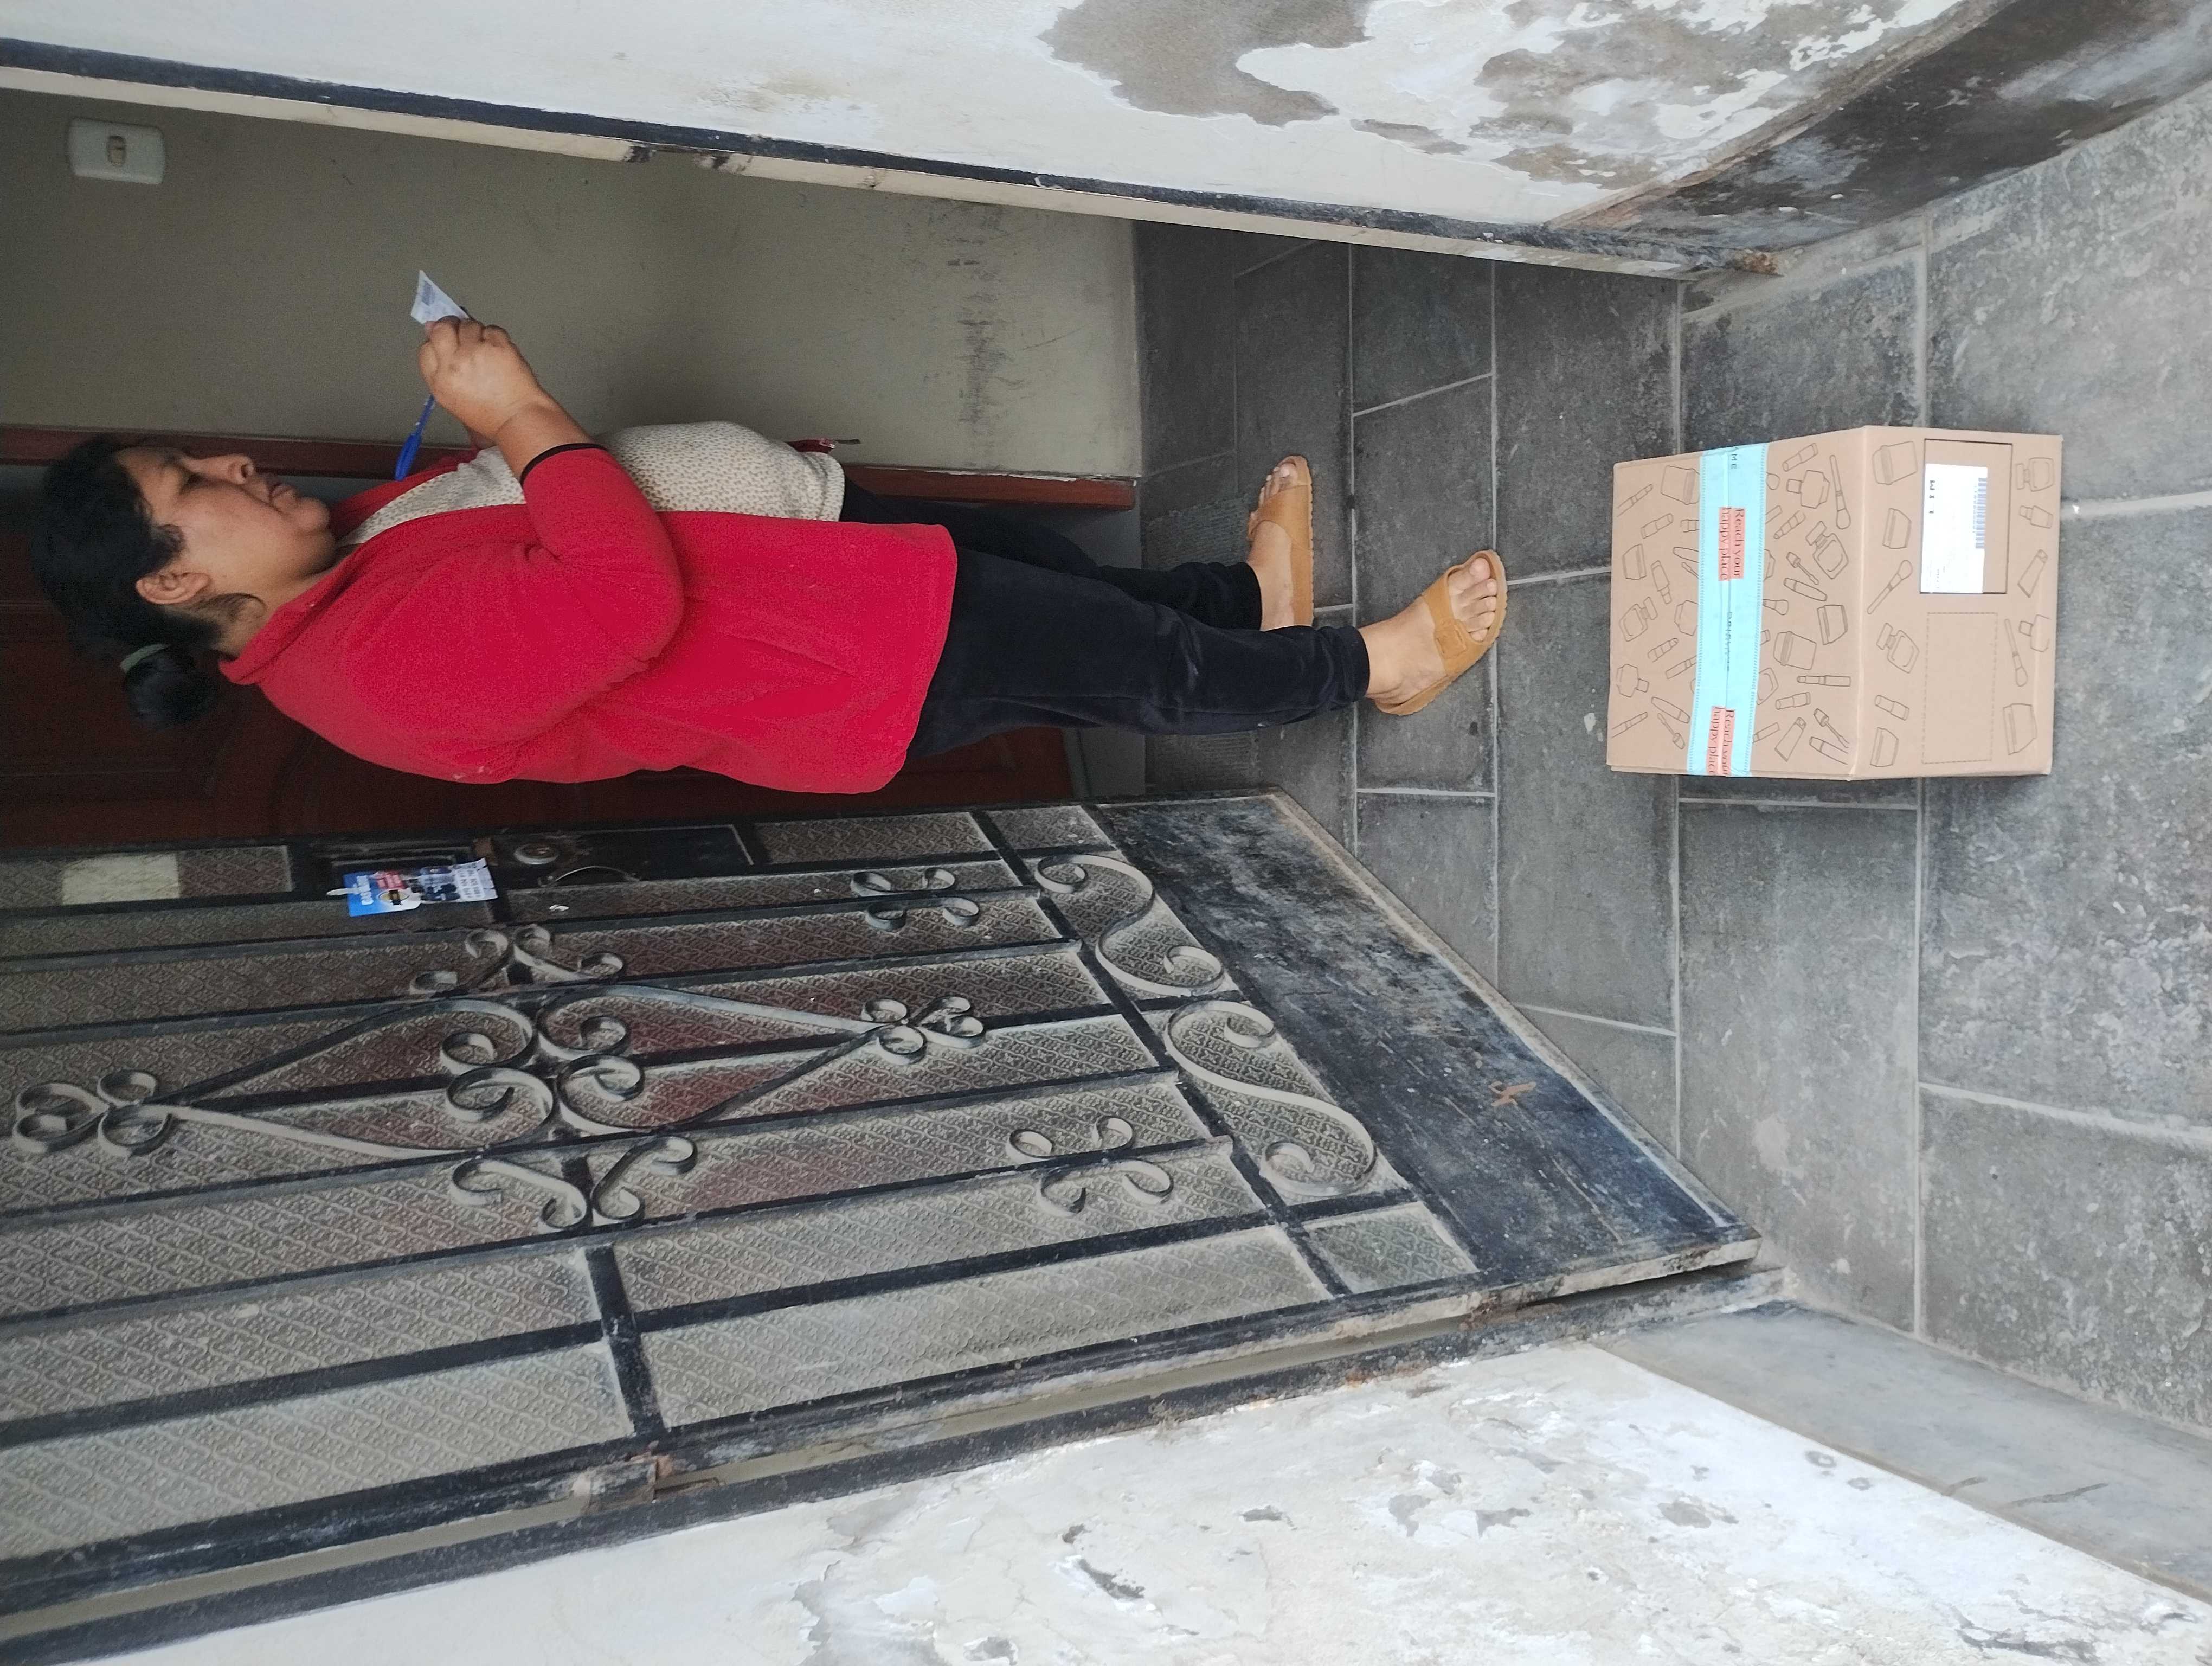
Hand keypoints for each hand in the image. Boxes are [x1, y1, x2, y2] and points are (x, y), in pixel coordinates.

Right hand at [417, 318, 557, 440]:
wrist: (518, 420)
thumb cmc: (490, 414)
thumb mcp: (453, 398)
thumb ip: (440, 367)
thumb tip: (432, 329)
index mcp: (440, 381)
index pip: (426, 348)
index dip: (437, 340)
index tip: (448, 340)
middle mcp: (454, 364)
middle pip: (443, 328)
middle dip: (451, 325)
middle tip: (463, 333)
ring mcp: (476, 353)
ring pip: (469, 325)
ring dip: (477, 332)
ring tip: (487, 350)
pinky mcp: (498, 346)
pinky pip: (492, 329)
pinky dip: (496, 337)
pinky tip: (500, 353)